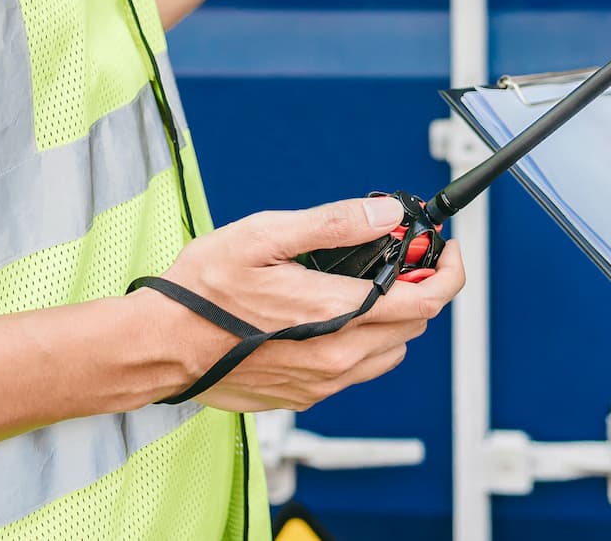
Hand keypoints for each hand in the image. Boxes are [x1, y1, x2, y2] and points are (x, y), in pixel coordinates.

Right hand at [147, 197, 466, 412]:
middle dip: (417, 287)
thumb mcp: (266, 235)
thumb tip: (385, 215)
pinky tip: (329, 316)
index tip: (445, 250)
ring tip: (363, 286)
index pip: (426, 300)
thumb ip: (334, 224)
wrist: (162, 347)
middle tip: (397, 257)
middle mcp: (339, 356)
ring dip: (393, 318)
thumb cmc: (203, 292)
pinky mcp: (305, 396)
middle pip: (416, 324)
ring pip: (391, 352)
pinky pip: (357, 370)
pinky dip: (362, 342)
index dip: (448, 270)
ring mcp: (323, 382)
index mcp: (337, 313)